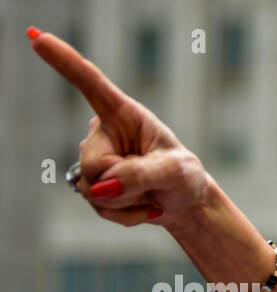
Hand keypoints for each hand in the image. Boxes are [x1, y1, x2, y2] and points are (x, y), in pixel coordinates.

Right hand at [28, 27, 211, 226]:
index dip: (64, 62)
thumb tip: (103, 187)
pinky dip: (125, 214)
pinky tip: (144, 207)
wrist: (186, 204)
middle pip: (92, 165)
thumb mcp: (176, 173)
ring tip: (149, 194)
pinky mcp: (93, 183)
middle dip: (122, 185)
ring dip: (125, 201)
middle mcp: (103, 133)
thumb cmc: (185, 178)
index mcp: (124, 114)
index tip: (38, 39)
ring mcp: (95, 159)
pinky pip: (99, 206)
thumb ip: (142, 175)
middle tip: (151, 185)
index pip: (90, 85)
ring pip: (92, 189)